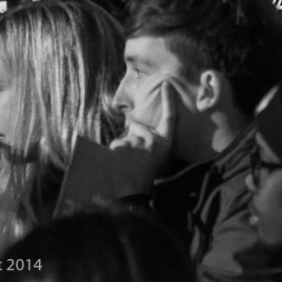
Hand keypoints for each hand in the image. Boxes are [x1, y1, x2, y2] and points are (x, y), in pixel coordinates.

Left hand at [108, 81, 176, 196]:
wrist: (132, 196)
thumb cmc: (145, 180)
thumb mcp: (157, 161)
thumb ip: (151, 145)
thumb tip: (134, 128)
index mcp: (166, 143)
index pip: (170, 117)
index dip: (168, 100)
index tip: (166, 84)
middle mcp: (154, 140)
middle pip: (136, 125)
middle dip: (130, 135)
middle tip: (130, 157)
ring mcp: (138, 142)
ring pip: (123, 136)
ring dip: (120, 148)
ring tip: (123, 166)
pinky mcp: (123, 145)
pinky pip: (114, 144)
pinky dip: (111, 154)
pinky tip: (116, 166)